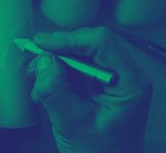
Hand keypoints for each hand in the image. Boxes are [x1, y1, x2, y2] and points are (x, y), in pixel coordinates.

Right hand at [28, 27, 151, 152]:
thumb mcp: (74, 125)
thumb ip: (56, 91)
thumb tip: (43, 60)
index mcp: (131, 83)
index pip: (101, 42)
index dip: (69, 39)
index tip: (42, 44)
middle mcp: (125, 75)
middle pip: (89, 44)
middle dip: (59, 50)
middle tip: (34, 57)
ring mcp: (113, 79)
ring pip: (80, 53)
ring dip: (55, 62)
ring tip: (37, 80)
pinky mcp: (100, 85)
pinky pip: (77, 67)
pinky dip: (58, 73)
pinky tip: (44, 88)